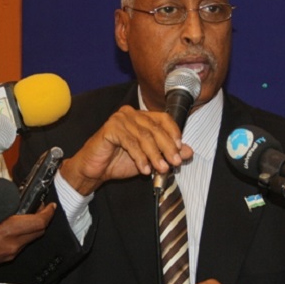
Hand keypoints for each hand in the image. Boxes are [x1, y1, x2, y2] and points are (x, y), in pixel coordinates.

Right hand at [0, 202, 56, 263]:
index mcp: (6, 233)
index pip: (38, 223)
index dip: (48, 212)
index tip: (50, 205)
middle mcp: (10, 246)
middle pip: (37, 232)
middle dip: (42, 219)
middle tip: (39, 206)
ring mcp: (5, 255)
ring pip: (27, 240)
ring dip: (31, 227)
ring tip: (25, 213)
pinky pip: (17, 246)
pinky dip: (20, 235)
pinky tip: (10, 226)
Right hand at [60, 106, 193, 194]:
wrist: (95, 170)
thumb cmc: (119, 161)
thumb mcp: (149, 159)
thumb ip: (167, 153)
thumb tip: (189, 152)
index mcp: (141, 116)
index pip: (163, 118)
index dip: (174, 133)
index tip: (180, 149)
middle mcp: (131, 113)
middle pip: (155, 128)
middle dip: (167, 147)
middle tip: (175, 162)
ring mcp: (119, 119)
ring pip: (144, 136)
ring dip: (155, 155)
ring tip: (161, 169)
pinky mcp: (110, 128)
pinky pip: (130, 142)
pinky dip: (140, 157)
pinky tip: (144, 169)